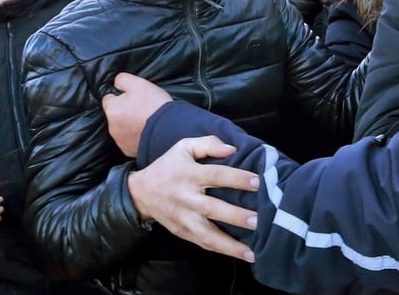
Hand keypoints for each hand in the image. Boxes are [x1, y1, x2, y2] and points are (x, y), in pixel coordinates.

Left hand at [102, 73, 173, 156]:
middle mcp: (112, 127)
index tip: (133, 96)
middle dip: (125, 110)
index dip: (120, 95)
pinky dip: (136, 136)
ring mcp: (120, 140)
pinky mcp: (129, 150)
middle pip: (115, 114)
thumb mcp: (139, 83)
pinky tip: (148, 131)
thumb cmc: (154, 105)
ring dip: (130, 124)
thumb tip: (116, 82)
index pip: (108, 98)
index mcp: (112, 109)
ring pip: (122, 128)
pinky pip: (130, 140)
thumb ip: (122, 79)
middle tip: (142, 107)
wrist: (169, 129)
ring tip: (147, 120)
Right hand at [127, 136, 258, 261]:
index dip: (237, 178)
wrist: (140, 194)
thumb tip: (232, 149)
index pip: (216, 176)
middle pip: (213, 208)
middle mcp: (187, 198)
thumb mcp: (184, 147)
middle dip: (236, 216)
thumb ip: (208, 144)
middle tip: (258, 220)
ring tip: (253, 252)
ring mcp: (184, 219)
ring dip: (231, 244)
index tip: (258, 182)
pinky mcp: (183, 233)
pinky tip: (241, 255)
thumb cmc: (169, 167)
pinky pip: (204, 244)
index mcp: (189, 175)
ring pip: (208, 234)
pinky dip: (222, 250)